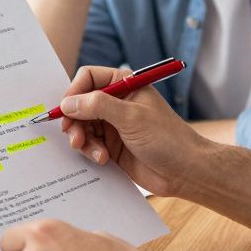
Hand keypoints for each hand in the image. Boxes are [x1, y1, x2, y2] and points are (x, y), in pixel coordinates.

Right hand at [59, 65, 211, 196]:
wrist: (186, 172)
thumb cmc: (167, 139)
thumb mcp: (131, 117)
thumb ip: (98, 106)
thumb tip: (68, 103)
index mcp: (125, 85)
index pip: (89, 78)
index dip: (74, 92)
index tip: (64, 110)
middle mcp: (118, 102)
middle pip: (81, 104)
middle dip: (75, 120)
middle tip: (74, 136)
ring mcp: (114, 125)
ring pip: (83, 126)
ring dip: (83, 139)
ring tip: (94, 152)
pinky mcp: (112, 146)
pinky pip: (90, 144)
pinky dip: (91, 151)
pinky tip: (103, 159)